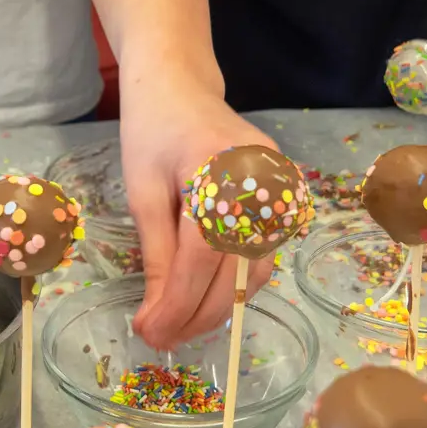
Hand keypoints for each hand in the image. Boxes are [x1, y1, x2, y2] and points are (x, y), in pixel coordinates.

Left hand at [120, 68, 276, 349]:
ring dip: (219, 306)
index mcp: (220, 172)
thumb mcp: (141, 191)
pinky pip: (262, 255)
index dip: (177, 304)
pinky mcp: (285, 198)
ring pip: (255, 272)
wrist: (181, 87)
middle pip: (236, 272)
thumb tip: (156, 316)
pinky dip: (234, 282)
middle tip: (162, 339)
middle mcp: (263, 183)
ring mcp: (281, 191)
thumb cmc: (152, 133)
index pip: (202, 257)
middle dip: (198, 315)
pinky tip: (202, 295)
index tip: (151, 333)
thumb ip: (155, 254)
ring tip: (179, 324)